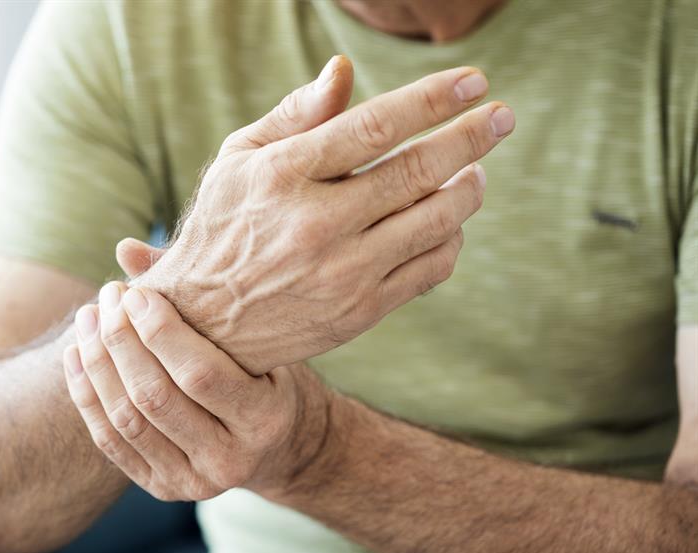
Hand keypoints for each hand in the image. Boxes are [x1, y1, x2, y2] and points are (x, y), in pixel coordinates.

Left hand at [63, 281, 331, 500]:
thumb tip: (126, 250)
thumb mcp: (258, 341)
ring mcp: (192, 482)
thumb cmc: (269, 377)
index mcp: (264, 421)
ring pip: (127, 420)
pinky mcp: (162, 488)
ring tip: (88, 318)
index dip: (159, 331)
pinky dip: (87, 396)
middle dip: (121, 341)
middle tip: (108, 297)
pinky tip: (77, 354)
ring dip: (98, 364)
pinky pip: (111, 442)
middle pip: (155, 398)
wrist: (280, 447)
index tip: (135, 292)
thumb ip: (200, 296)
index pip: (199, 375)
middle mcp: (229, 461)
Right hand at [135, 56, 514, 374]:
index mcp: (283, 177)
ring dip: (468, 190)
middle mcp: (315, 225)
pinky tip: (449, 223)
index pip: (373, 127)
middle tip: (503, 117)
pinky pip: (429, 270)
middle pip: (415, 172)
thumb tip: (344, 71)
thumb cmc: (222, 228)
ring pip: (434, 223)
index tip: (474, 83)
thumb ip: (293, 116)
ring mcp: (342, 273)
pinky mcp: (360, 312)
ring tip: (476, 173)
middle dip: (471, 138)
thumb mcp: (239, 162)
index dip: (431, 100)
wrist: (205, 326)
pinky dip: (451, 240)